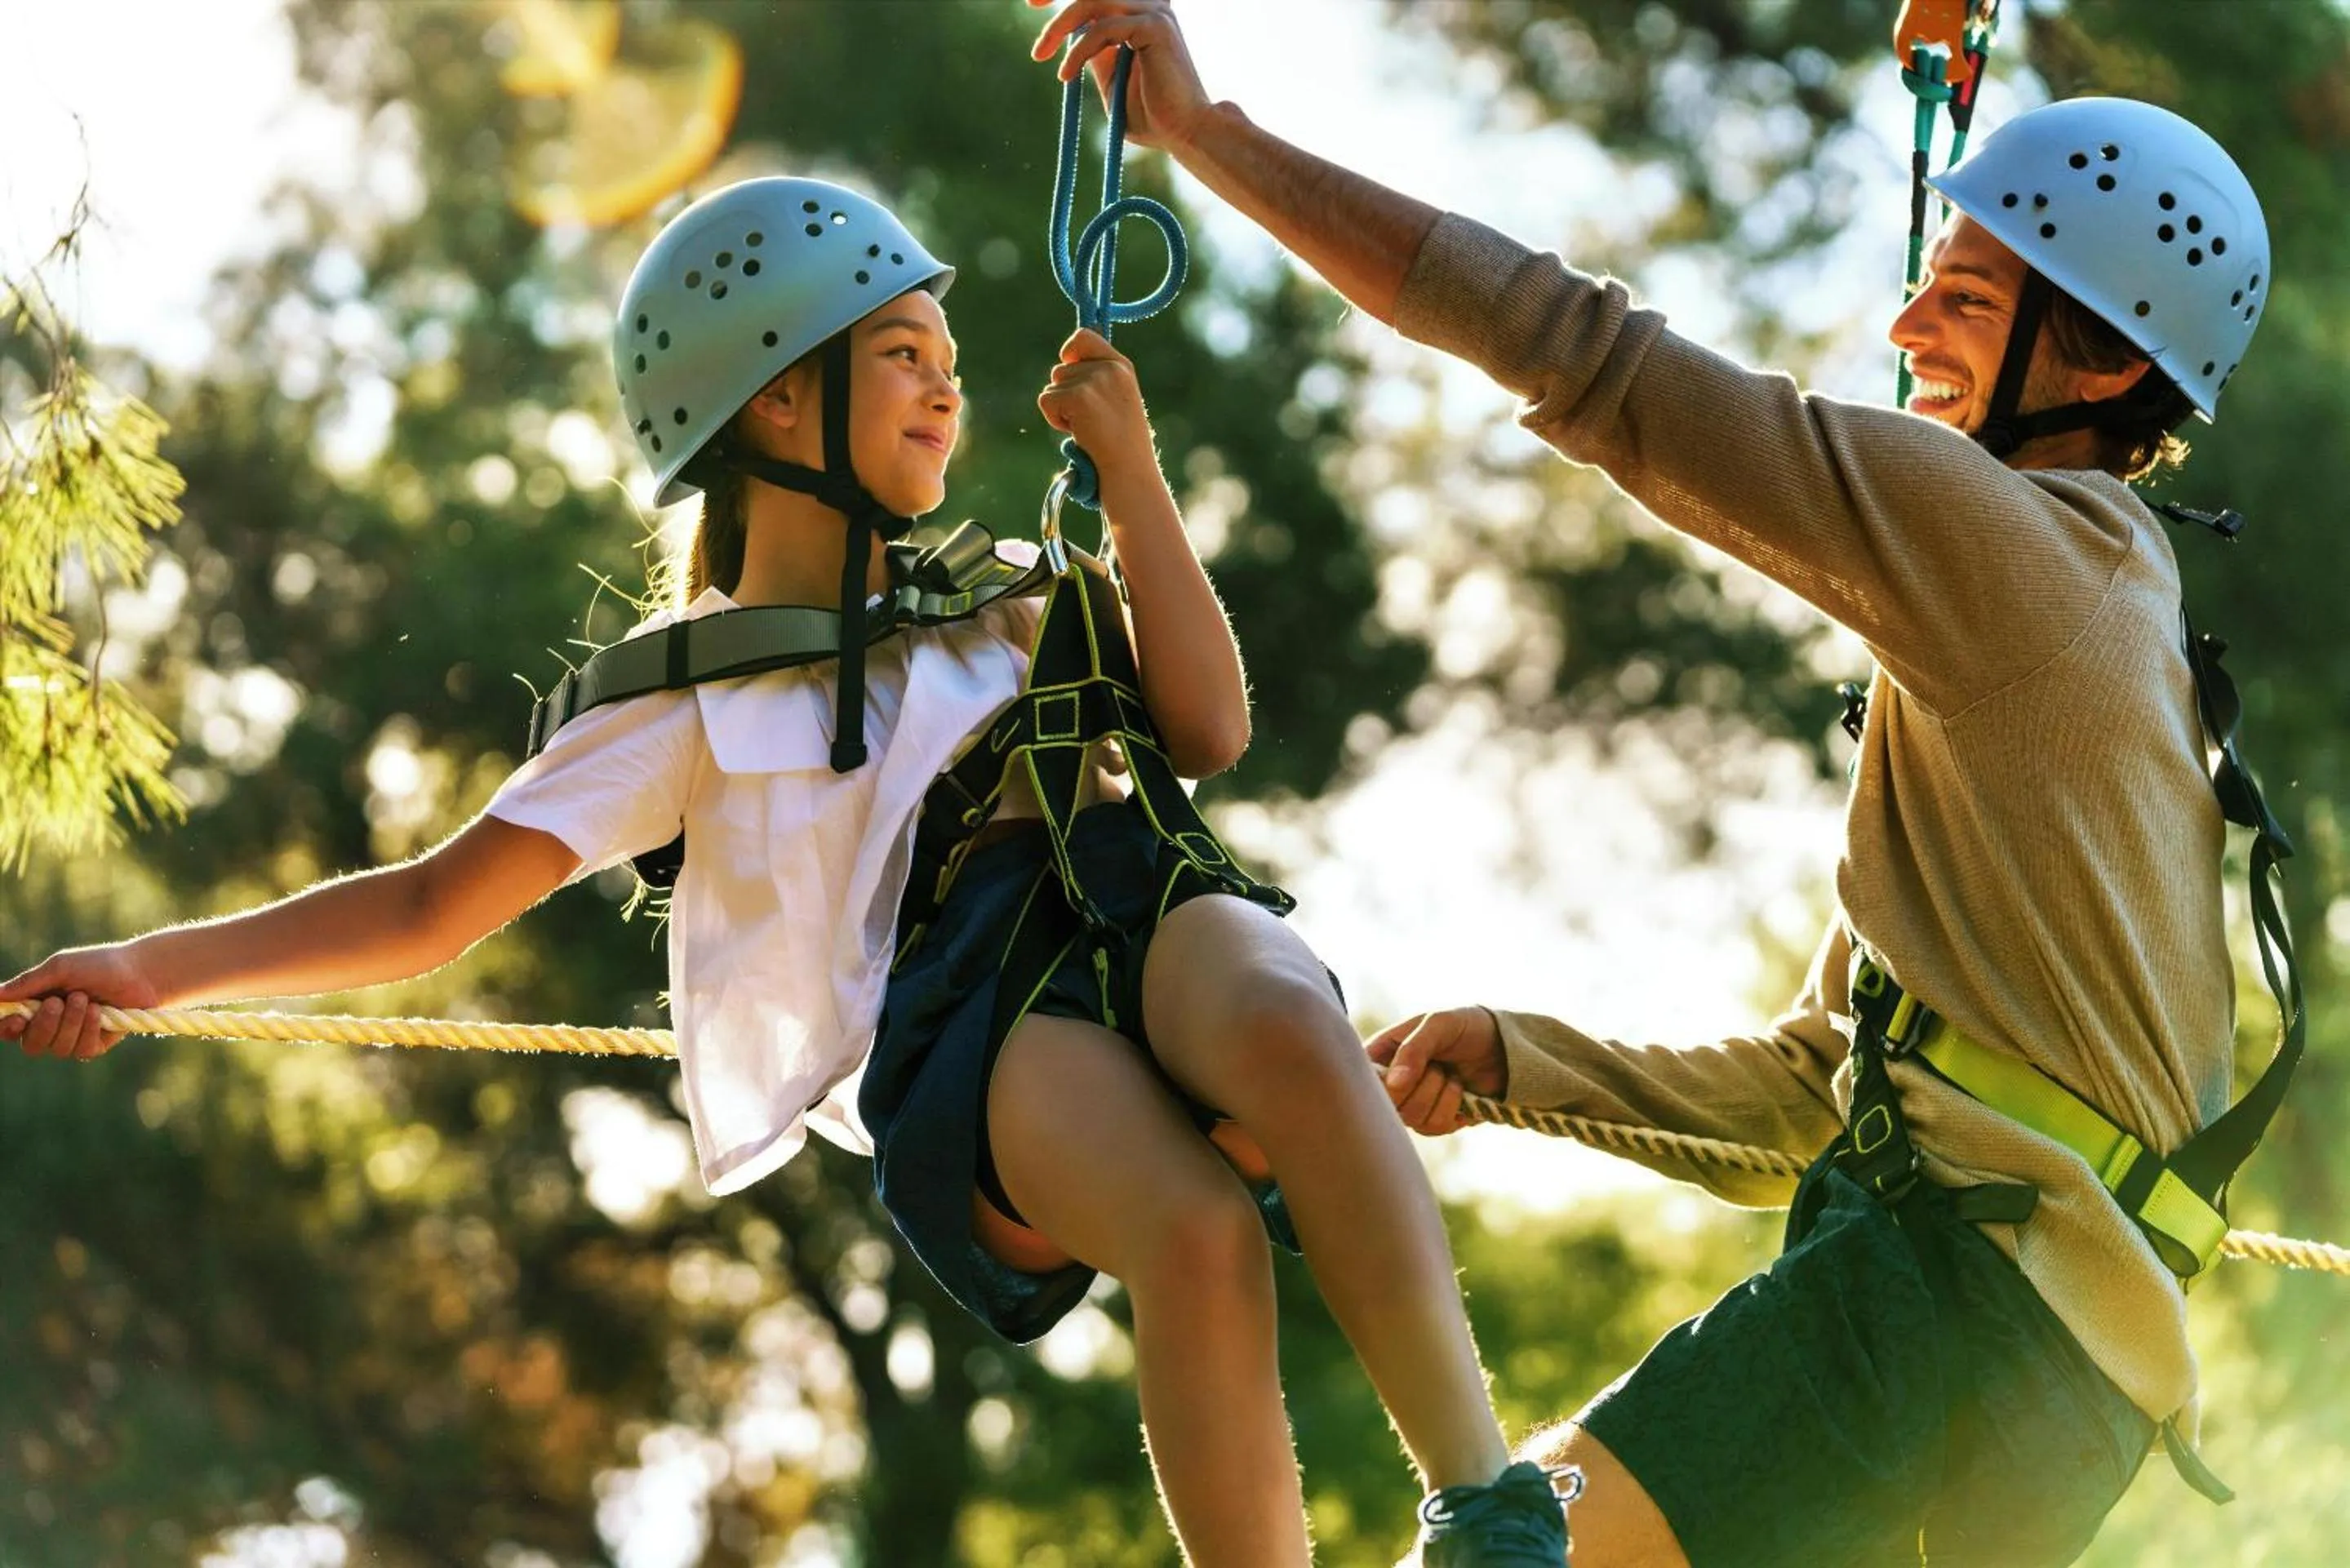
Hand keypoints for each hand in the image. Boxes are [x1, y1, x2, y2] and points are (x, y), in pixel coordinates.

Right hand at [0, 943, 158, 1060]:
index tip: (16, 1020)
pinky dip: (88, 1029)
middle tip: (57, 1002)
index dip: (8, 1029)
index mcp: (36, 1006)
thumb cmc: (98, 965)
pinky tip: (99, 1011)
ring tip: (84, 999)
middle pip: (31, 1045)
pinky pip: (82, 1050)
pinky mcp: (97, 1044)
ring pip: (57, 1049)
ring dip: (69, 1023)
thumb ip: (28, 984)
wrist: (140, 972)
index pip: (11, 1029)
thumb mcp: (60, 968)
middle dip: (43, 1025)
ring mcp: (74, 1036)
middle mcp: (52, 1025)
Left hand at [1029, 0, 1213, 153]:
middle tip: (1030, 7)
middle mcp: (1149, 3)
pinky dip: (1078, 51)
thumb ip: (1094, 49)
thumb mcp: (1110, 76)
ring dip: (1060, 25)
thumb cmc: (1149, 113)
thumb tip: (1070, 31)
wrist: (1181, 133)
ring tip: (1041, 54)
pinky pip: (1103, 27)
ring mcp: (1154, 11)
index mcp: (1139, 12)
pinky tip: (1066, 75)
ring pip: (1092, 0)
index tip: (1033, 3)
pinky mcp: (1155, 25)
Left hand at [1037, 328, 1157, 474]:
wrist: (1128, 470)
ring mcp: (1095, 380)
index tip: (1071, 371)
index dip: (1070, 352)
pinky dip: (1054, 418)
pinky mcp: (1079, 396)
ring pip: (1053, 384)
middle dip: (1066, 394)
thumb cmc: (1121, 444)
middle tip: (1090, 419)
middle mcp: (1110, 368)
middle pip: (1061, 368)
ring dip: (1061, 408)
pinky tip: (1078, 432)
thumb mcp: (1117, 400)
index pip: (1083, 336)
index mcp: (1122, 366)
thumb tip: (1065, 361)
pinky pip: (1046, 399)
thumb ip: (1097, 377)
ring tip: (1086, 427)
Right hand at [1365, 1006, 1507, 1136]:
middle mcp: (1393, 1082)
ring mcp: (1413, 1104)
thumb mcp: (1439, 1024)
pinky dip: (1452, 1108)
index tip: (1406, 1074)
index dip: (1382, 1084)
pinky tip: (1459, 1090)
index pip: (1365, 1081)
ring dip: (1439, 1096)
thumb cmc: (1465, 1026)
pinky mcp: (1435, 1120)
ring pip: (1412, 1120)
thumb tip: (1394, 1085)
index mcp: (1382, 1054)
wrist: (1503, 1046)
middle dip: (1421, 1087)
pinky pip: (1435, 1127)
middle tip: (1437, 1067)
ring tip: (1450, 1075)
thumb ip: (1414, 1049)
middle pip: (1389, 1106)